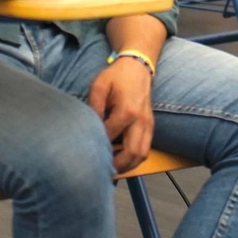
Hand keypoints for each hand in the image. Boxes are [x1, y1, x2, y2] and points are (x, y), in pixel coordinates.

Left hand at [87, 59, 153, 173]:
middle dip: (117, 166)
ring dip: (127, 165)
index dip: (98, 146)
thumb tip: (90, 129)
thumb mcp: (99, 86)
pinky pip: (145, 148)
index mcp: (127, 111)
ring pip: (142, 154)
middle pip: (132, 153)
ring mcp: (148, 124)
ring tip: (111, 166)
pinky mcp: (150, 126)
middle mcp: (140, 121)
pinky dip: (134, 157)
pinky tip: (120, 156)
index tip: (87, 151)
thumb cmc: (117, 76)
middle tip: (101, 170)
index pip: (110, 137)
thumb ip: (94, 108)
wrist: (137, 67)